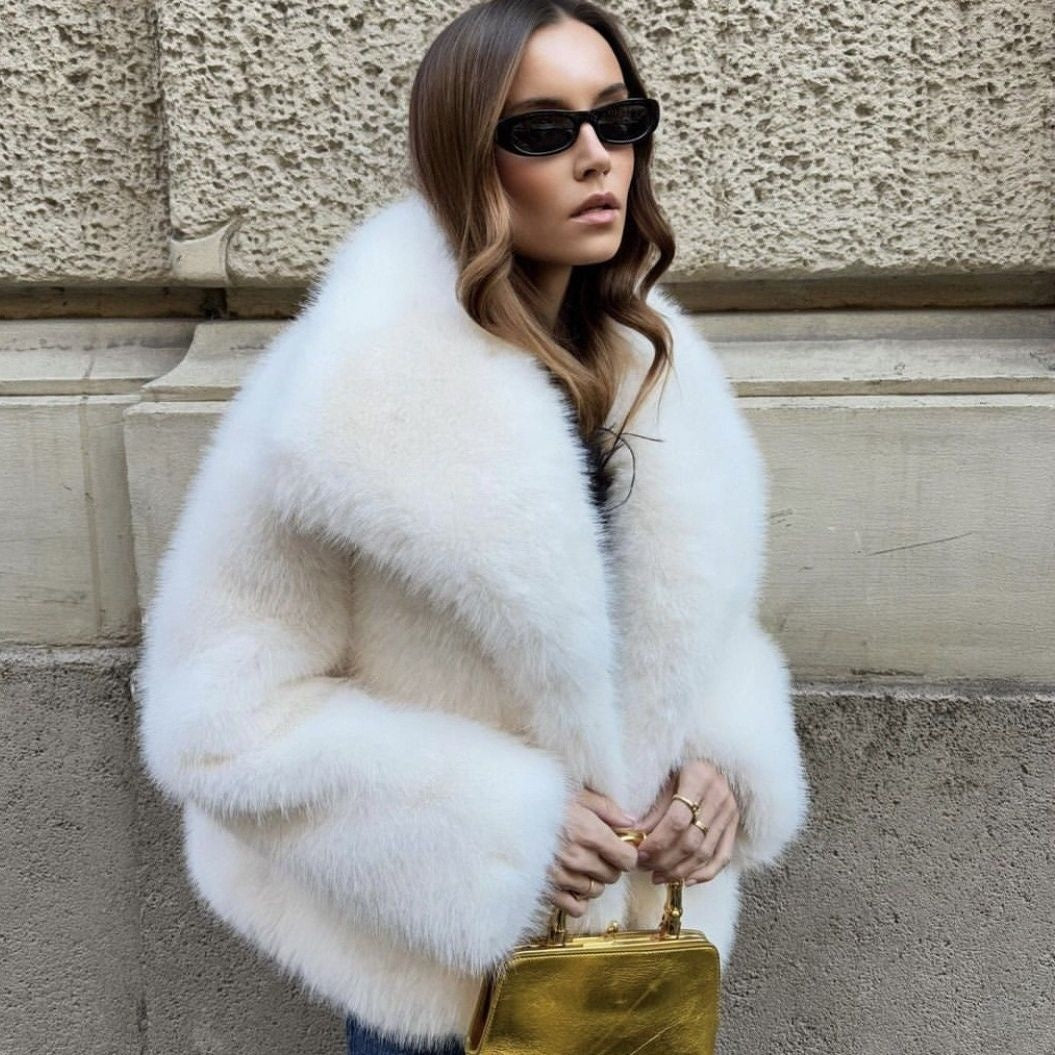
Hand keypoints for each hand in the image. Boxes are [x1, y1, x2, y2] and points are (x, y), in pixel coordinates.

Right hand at [546, 786, 638, 918]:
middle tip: (598, 852)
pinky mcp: (547, 889)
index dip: (626, 853)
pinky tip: (572, 882)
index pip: (627, 859)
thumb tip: (631, 823)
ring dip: (593, 879)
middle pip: (612, 876)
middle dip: (610, 865)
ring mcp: (562, 876)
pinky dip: (578, 898)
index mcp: (589, 833)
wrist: (506, 812)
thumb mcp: (577, 794)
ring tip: (581, 864)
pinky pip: (576, 907)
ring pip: (595, 890)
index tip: (620, 847)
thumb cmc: (542, 800)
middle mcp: (578, 858)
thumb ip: (607, 809)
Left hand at [634, 760, 739, 885]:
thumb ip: (652, 807)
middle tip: (643, 866)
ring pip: (705, 853)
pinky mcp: (734, 825)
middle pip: (691, 840)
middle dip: (664, 859)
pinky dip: (705, 873)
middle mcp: (719, 795)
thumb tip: (633, 835)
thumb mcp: (664, 777)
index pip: (677, 820)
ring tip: (657, 876)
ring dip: (679, 870)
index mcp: (699, 777)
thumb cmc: (679, 767)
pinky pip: (723, 856)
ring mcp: (730, 812)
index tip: (639, 852)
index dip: (657, 841)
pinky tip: (685, 881)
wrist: (709, 760)